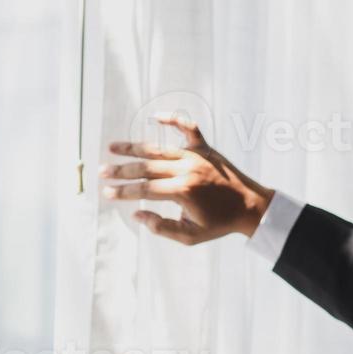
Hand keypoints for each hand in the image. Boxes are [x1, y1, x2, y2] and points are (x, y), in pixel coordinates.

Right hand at [100, 115, 274, 243]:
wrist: (251, 207)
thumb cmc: (219, 224)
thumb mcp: (190, 236)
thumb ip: (161, 227)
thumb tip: (136, 214)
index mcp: (182, 191)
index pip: (144, 189)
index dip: (123, 192)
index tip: (106, 193)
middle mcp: (187, 169)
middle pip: (146, 167)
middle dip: (121, 170)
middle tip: (102, 171)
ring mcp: (196, 156)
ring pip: (158, 148)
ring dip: (134, 148)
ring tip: (112, 147)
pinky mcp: (206, 148)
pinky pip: (188, 129)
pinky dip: (173, 120)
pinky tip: (155, 117)